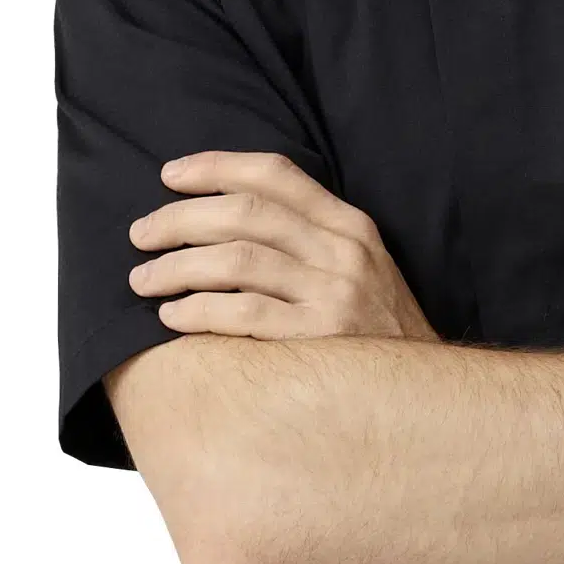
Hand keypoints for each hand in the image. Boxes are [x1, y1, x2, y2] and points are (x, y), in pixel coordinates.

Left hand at [128, 153, 437, 340]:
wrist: (423, 396)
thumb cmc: (374, 333)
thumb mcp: (359, 269)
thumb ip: (309, 237)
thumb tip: (224, 217)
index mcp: (349, 225)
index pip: (274, 175)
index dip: (215, 167)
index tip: (168, 175)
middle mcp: (343, 252)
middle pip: (243, 215)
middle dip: (178, 220)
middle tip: (140, 236)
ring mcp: (333, 296)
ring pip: (235, 261)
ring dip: (177, 268)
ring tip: (143, 280)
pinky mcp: (319, 340)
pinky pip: (242, 315)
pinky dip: (198, 311)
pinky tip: (172, 318)